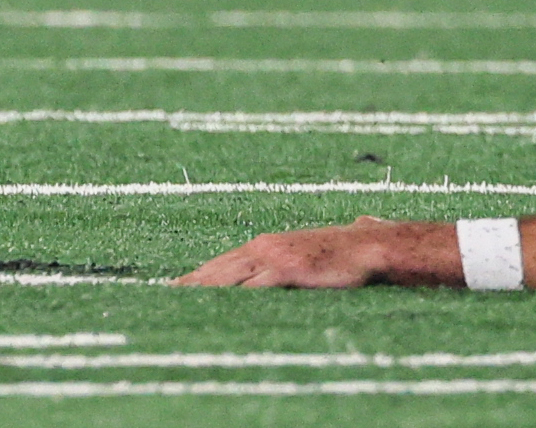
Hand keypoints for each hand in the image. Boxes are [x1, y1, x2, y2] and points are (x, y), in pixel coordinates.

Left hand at [175, 217, 391, 287]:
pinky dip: (233, 298)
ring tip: (179, 302)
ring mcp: (274, 258)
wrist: (371, 245)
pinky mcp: (287, 270)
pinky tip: (217, 308)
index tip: (175, 286)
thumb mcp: (316, 249)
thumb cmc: (348, 249)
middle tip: (164, 295)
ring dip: (204, 291)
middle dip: (191, 283)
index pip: (222, 262)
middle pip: (217, 269)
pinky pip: (253, 287)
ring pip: (228, 277)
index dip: (198, 276)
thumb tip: (346, 227)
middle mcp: (264, 247)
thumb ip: (312, 248)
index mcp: (266, 243)